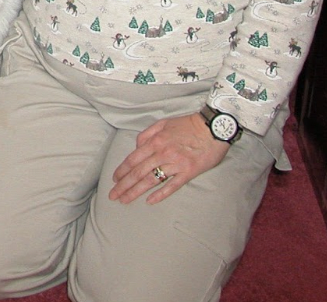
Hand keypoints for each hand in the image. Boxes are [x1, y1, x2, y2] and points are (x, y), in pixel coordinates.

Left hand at [110, 112, 229, 204]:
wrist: (213, 128)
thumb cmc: (187, 125)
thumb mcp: (162, 124)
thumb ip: (146, 135)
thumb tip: (137, 147)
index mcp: (155, 141)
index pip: (133, 159)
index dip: (122, 171)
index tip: (114, 180)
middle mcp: (162, 153)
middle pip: (138, 172)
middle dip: (124, 185)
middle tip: (113, 195)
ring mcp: (176, 164)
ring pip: (151, 180)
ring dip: (136, 191)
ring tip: (125, 200)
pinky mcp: (189, 172)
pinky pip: (172, 185)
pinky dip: (160, 194)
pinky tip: (150, 201)